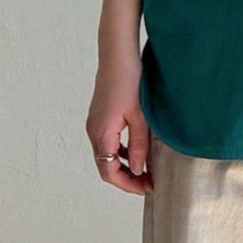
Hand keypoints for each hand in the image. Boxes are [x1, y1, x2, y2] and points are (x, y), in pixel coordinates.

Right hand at [86, 56, 152, 195]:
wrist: (118, 54)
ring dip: (124, 166)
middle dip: (127, 178)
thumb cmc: (129, 81)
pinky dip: (121, 153)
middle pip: (106, 167)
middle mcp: (94, 131)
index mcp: (101, 134)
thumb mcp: (140, 119)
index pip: (109, 172)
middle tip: (149, 183)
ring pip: (106, 156)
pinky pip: (108, 143)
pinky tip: (137, 152)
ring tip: (146, 171)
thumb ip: (139, 147)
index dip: (128, 185)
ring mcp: (95, 124)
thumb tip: (139, 170)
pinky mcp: (100, 118)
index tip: (148, 188)